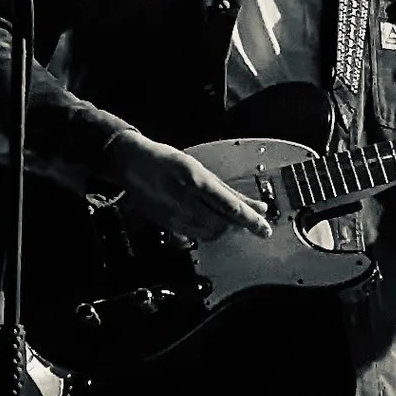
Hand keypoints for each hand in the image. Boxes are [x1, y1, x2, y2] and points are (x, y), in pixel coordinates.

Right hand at [104, 131, 271, 241]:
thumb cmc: (166, 161)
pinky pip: (195, 235)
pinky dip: (210, 232)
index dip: (250, 220)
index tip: (265, 229)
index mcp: (195, 180)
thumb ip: (231, 192)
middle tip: (249, 222)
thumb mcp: (200, 169)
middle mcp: (184, 199)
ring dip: (225, 230)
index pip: (230, 206)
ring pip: (210, 233)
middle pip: (222, 225)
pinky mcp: (166, 223)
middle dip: (239, 226)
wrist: (130, 163)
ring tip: (231, 221)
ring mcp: (173, 214)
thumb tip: (258, 206)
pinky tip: (213, 223)